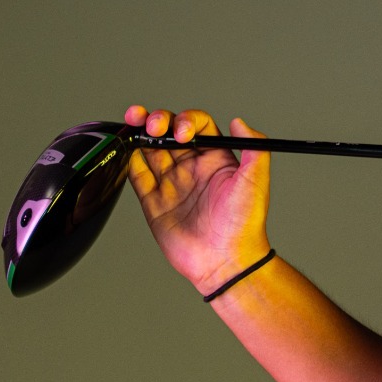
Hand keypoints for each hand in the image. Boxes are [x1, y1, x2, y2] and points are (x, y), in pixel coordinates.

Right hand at [122, 105, 272, 294]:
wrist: (225, 261)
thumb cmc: (244, 225)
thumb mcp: (256, 181)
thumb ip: (254, 148)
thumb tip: (240, 122)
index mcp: (216, 160)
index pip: (198, 127)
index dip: (186, 120)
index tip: (182, 131)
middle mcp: (192, 169)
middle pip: (169, 133)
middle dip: (158, 120)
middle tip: (153, 124)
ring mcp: (172, 184)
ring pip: (150, 148)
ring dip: (140, 132)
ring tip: (134, 122)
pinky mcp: (154, 201)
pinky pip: (137, 174)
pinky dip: (128, 158)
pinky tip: (126, 147)